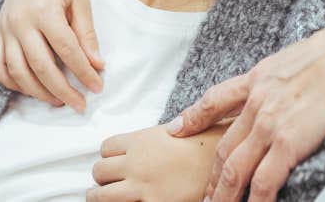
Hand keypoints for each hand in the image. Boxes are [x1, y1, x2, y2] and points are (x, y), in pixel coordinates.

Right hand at [0, 0, 105, 111]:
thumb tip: (97, 66)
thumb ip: (87, 36)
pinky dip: (11, 81)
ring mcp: (5, 26)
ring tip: (58, 100)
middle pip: (40, 66)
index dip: (83, 73)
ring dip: (37, 92)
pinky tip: (30, 88)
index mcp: (44, 10)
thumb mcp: (82, 3)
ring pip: (16, 71)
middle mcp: (20, 20)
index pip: (67, 51)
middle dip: (62, 90)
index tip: (97, 87)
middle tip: (80, 105)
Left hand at [87, 123, 227, 201]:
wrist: (224, 160)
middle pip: (100, 171)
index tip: (113, 162)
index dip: (108, 156)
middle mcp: (136, 163)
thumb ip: (153, 139)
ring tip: (101, 199)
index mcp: (141, 141)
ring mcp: (141, 186)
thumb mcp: (176, 130)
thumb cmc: (206, 144)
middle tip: (106, 183)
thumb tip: (141, 145)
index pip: (106, 148)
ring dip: (100, 197)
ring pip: (101, 195)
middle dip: (102, 178)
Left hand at [168, 12, 324, 201]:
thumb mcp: (300, 53)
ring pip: (235, 169)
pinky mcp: (288, 143)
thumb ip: (286, 72)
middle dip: (210, 175)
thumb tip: (292, 77)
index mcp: (259, 77)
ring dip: (223, 195)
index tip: (176, 129)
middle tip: (201, 194)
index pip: (215, 99)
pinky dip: (255, 201)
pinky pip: (264, 182)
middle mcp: (258, 101)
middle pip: (223, 146)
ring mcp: (270, 124)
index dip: (193, 117)